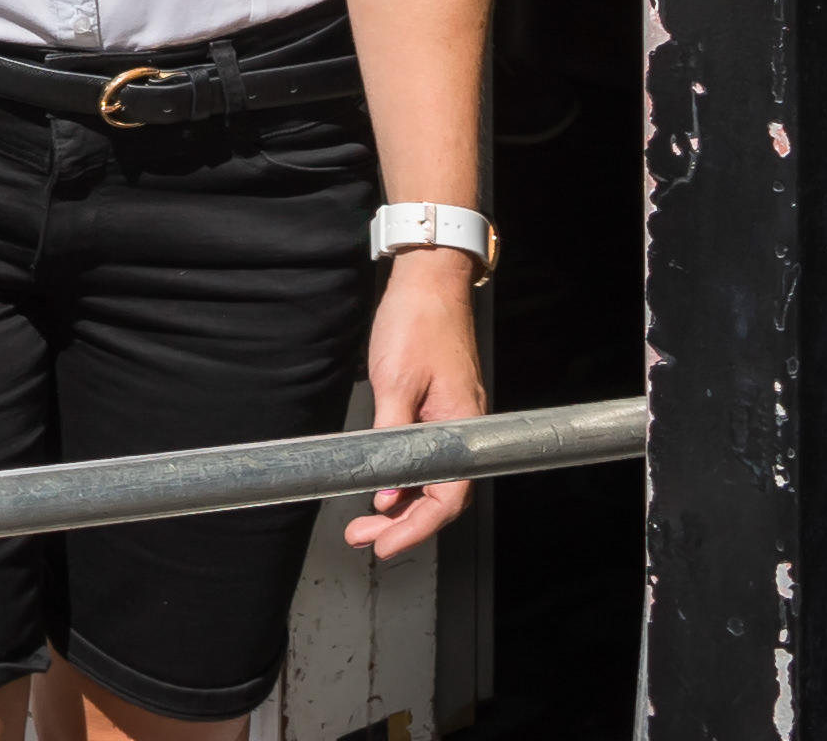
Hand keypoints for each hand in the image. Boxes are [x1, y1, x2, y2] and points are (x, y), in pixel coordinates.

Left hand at [346, 251, 488, 555]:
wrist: (428, 279)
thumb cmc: (418, 321)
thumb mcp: (395, 381)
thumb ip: (390, 440)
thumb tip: (383, 489)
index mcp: (463, 428)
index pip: (447, 498)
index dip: (416, 529)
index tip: (385, 546)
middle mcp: (464, 431)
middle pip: (439, 497)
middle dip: (401, 524)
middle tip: (363, 538)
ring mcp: (453, 421)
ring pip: (431, 480)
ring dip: (399, 503)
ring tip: (365, 520)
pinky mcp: (439, 410)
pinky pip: (426, 458)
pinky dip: (403, 476)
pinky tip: (381, 484)